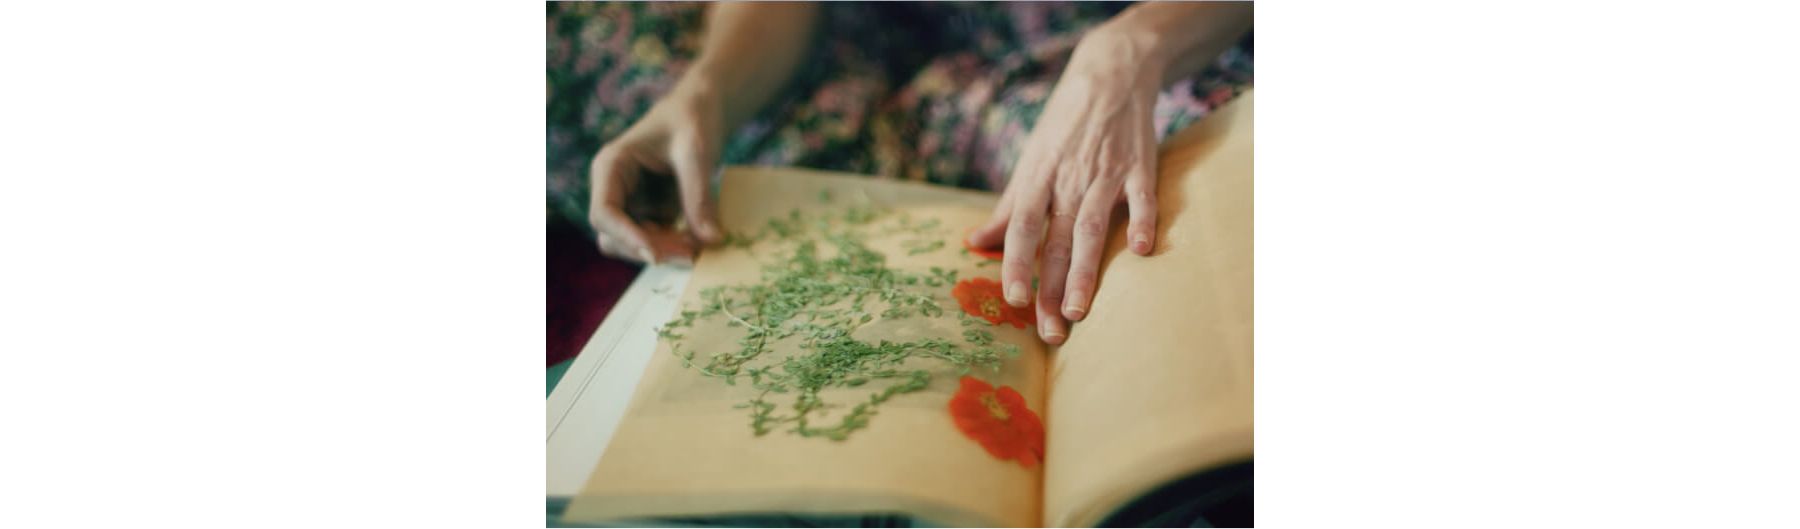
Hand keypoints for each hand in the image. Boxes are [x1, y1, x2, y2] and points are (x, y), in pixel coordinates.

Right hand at [587, 83, 725, 264]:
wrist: (701, 110)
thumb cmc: (692, 120)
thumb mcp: (696, 153)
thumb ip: (699, 196)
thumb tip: (710, 240)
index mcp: (610, 167)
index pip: (604, 212)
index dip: (626, 237)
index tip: (656, 256)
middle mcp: (613, 189)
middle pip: (614, 237)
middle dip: (649, 249)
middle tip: (691, 255)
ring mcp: (630, 203)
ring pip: (634, 245)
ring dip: (663, 252)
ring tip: (700, 247)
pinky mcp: (650, 213)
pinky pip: (656, 241)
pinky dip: (674, 246)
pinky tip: (700, 241)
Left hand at [967, 34, 1163, 344]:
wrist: (1109, 74)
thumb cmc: (1063, 127)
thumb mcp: (1030, 162)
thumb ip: (1007, 208)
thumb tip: (973, 244)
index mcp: (1037, 179)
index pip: (1022, 227)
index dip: (1017, 263)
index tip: (1013, 300)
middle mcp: (1067, 180)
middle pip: (1056, 239)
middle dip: (1050, 286)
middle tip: (1049, 331)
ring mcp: (1104, 173)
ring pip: (1091, 227)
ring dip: (1084, 271)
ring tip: (1078, 311)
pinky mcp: (1139, 166)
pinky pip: (1141, 197)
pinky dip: (1141, 220)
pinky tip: (1140, 251)